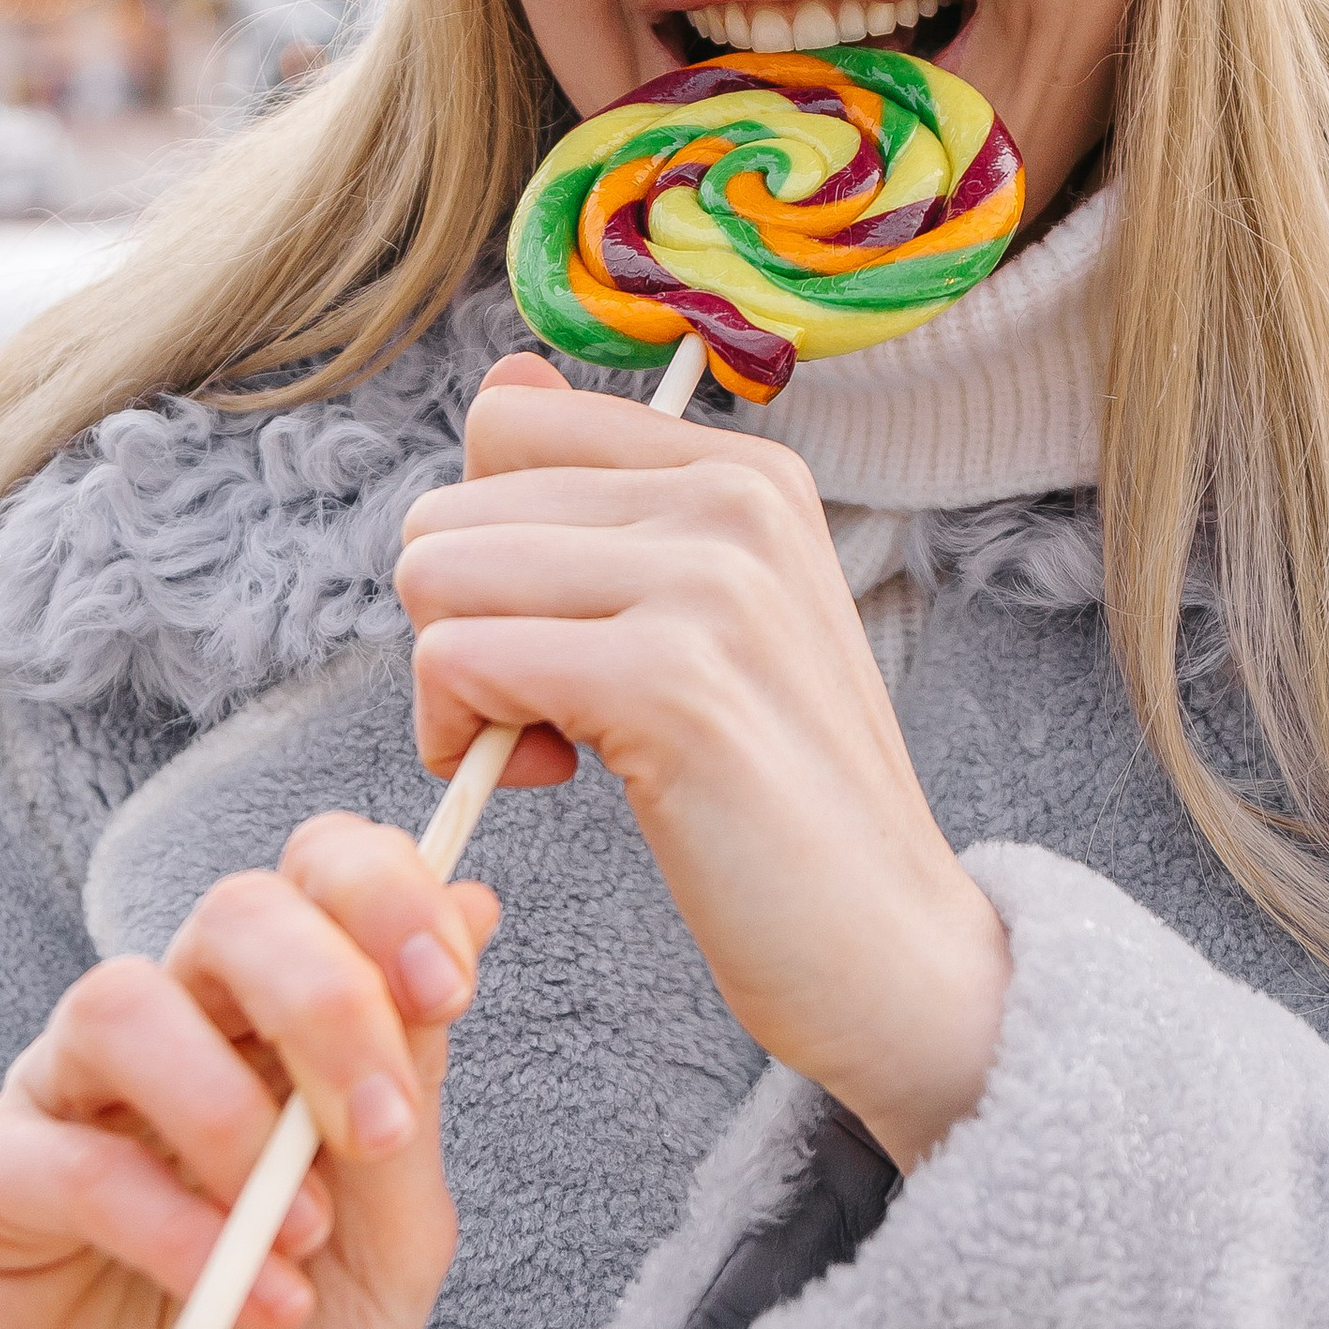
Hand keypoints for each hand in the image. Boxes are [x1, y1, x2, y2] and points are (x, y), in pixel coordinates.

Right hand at [0, 816, 496, 1328]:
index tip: (457, 983)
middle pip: (233, 911)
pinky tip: (250, 1303)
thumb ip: (412, 1090)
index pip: (318, 875)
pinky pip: (59, 1155)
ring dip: (235, 1117)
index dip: (388, 893)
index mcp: (279, 1023)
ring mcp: (66, 1098)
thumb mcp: (393, 1243)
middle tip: (381, 1127)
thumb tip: (479, 901)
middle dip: (326, 994)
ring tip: (303, 1239)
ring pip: (124, 1002)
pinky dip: (169, 1223)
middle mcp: (173, 1033)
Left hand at [395, 358, 1010, 1170]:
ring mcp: (712, 585)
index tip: (569, 636)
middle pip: (454, 509)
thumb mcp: (703, 621)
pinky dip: (463, 736)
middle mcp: (735, 501)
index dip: (495, 548)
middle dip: (467, 624)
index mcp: (747, 473)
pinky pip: (459, 659)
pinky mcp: (671, 682)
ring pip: (438, 576)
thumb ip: (600, 500)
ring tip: (562, 746)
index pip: (508, 428)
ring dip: (459, 686)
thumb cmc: (775, 803)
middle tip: (563, 716)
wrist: (890, 951)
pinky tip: (557, 778)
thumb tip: (506, 377)